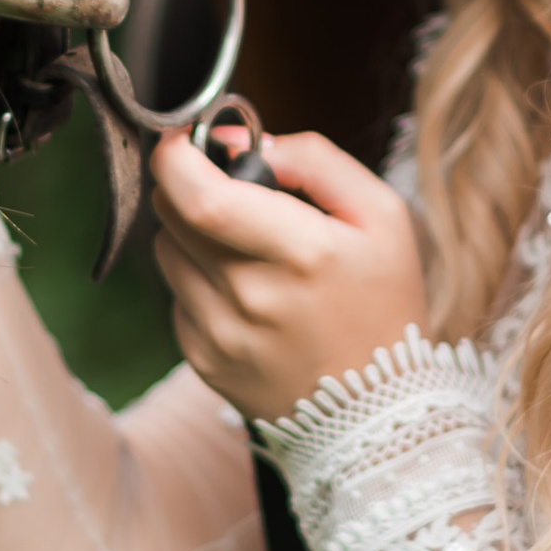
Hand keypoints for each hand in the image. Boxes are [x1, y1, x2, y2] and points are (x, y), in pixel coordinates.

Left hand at [150, 127, 429, 422]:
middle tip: (225, 188)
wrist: (376, 412)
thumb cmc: (383, 304)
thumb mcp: (381, 216)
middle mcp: (251, 295)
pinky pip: (176, 295)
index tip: (184, 139)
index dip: (176, 156)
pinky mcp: (202, 358)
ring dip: (191, 234)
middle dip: (186, 184)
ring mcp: (221, 333)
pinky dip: (199, 281)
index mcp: (301, 252)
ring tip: (244, 248)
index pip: (199, 195)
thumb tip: (248, 142)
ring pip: (167, 251)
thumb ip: (315, 162)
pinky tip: (244, 295)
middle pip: (171, 213)